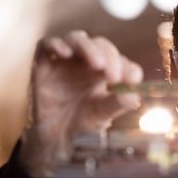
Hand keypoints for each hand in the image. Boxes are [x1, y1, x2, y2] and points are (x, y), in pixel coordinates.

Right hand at [21, 30, 142, 177]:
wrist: (57, 138)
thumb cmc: (84, 123)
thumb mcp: (104, 114)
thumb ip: (119, 103)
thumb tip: (133, 95)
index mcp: (107, 72)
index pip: (121, 60)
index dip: (127, 67)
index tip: (132, 80)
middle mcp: (88, 62)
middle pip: (101, 45)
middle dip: (110, 57)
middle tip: (114, 76)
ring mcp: (66, 61)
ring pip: (77, 39)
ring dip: (88, 48)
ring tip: (97, 64)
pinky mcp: (44, 64)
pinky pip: (46, 45)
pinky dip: (56, 44)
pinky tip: (65, 53)